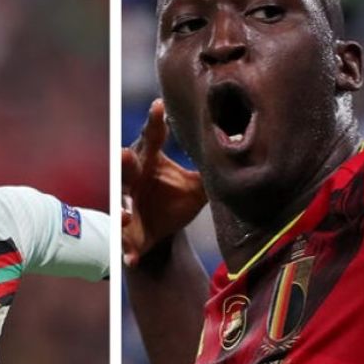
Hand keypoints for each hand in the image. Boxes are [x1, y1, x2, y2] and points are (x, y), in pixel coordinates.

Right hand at [122, 99, 206, 267]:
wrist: (161, 237)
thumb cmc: (176, 201)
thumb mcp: (198, 186)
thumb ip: (212, 169)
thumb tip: (243, 145)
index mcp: (150, 159)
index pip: (152, 137)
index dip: (155, 122)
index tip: (159, 106)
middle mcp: (133, 179)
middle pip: (126, 167)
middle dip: (124, 162)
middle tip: (125, 154)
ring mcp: (125, 205)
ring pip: (120, 205)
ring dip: (121, 210)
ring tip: (126, 215)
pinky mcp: (125, 233)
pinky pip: (124, 240)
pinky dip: (127, 249)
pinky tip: (131, 257)